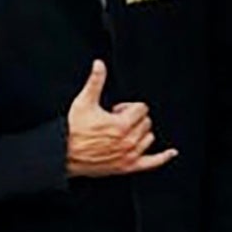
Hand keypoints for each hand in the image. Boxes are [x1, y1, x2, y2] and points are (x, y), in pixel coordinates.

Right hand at [65, 60, 179, 177]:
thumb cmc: (71, 130)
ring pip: (148, 138)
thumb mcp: (83, 102)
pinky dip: (162, 158)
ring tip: (122, 134)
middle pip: (146, 123)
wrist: (61, 153)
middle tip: (114, 122)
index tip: (115, 111)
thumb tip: (99, 64)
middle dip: (133, 119)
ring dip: (140, 133)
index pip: (141, 109)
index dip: (127, 107)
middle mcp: (128, 141)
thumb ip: (95, 82)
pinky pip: (151, 163)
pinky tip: (170, 153)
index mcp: (121, 125)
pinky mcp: (126, 167)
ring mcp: (128, 155)